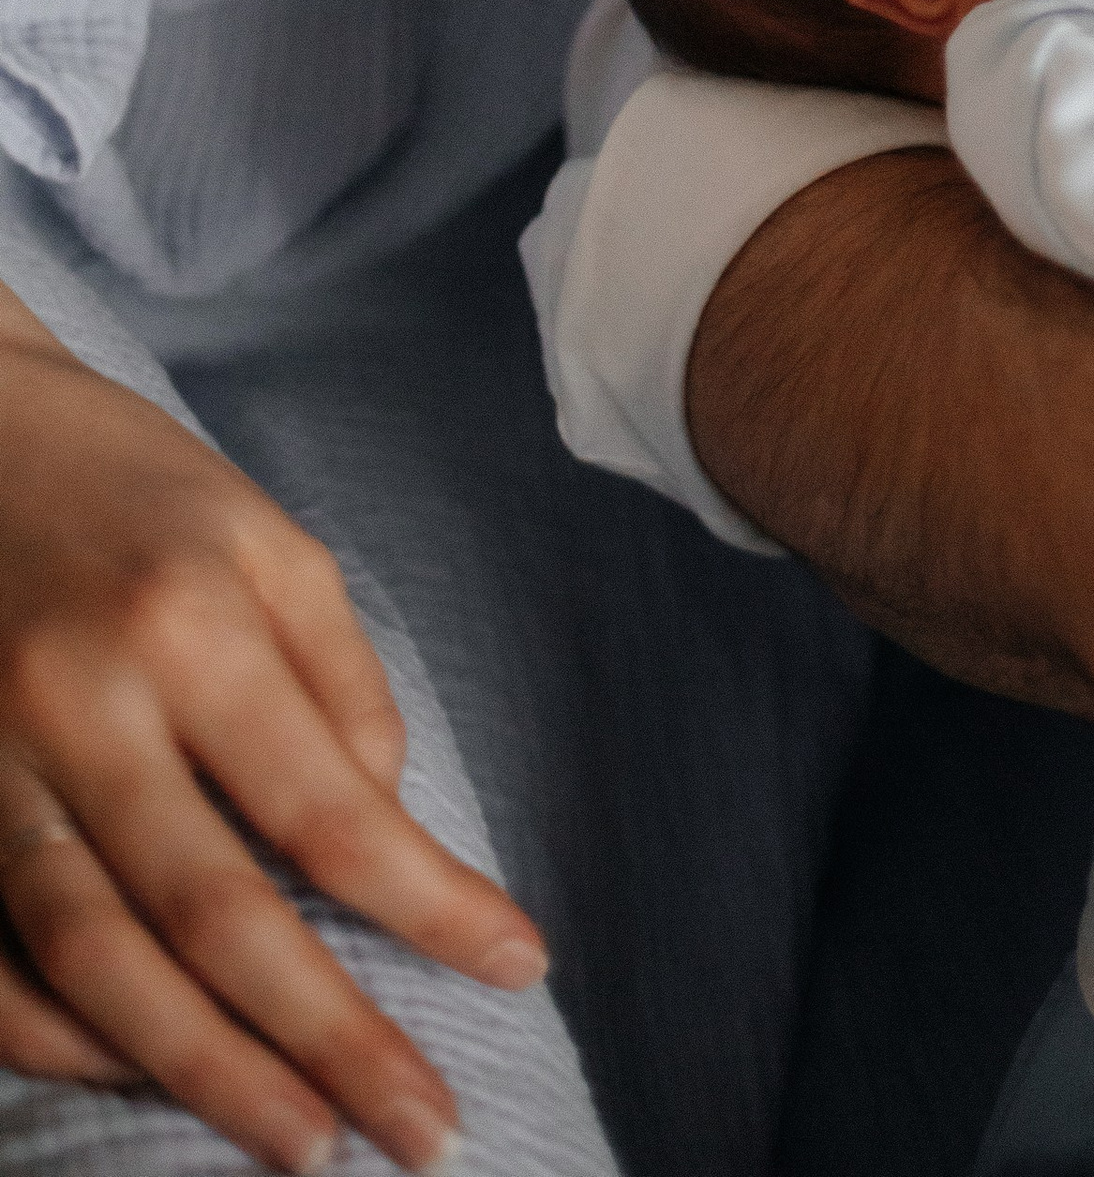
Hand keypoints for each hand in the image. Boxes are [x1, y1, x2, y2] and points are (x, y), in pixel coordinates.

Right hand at [0, 293, 546, 1171]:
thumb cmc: (138, 492)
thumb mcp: (269, 543)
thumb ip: (337, 685)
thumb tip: (378, 829)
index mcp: (193, 624)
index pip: (328, 807)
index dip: (428, 904)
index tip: (517, 969)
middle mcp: (84, 706)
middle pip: (216, 914)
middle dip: (329, 1037)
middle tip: (425, 1133)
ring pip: (96, 964)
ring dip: (202, 1075)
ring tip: (304, 1145)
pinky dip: (66, 1042)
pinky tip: (149, 1082)